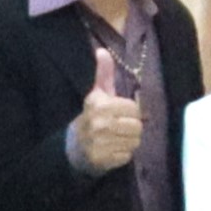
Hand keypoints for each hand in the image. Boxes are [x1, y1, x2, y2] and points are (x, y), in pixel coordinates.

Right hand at [69, 48, 147, 176]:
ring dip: (129, 141)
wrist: (72, 147)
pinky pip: (128, 156)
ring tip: (116, 139)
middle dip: (132, 128)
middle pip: (137, 126)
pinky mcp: (104, 159)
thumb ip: (103, 74)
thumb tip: (102, 51)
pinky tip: (112, 150)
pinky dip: (123, 154)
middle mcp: (100, 122)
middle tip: (120, 129)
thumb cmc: (91, 117)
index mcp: (100, 104)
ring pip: (135, 141)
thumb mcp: (97, 94)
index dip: (131, 112)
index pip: (134, 108)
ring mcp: (101, 143)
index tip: (120, 114)